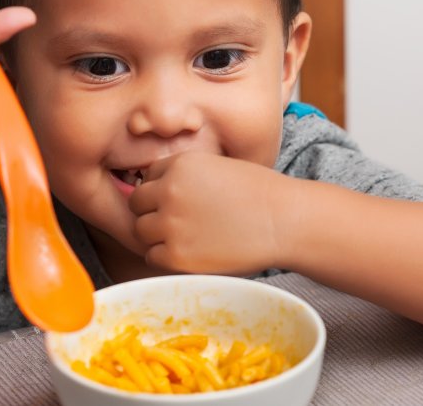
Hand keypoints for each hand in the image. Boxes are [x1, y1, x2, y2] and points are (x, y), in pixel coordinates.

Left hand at [128, 153, 290, 274]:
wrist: (285, 221)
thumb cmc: (260, 194)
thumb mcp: (219, 167)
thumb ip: (187, 176)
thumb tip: (158, 190)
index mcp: (180, 165)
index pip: (148, 177)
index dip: (161, 190)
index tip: (179, 202)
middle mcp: (169, 191)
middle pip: (137, 204)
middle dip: (152, 212)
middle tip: (178, 223)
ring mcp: (170, 223)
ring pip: (141, 231)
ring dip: (157, 236)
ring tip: (186, 238)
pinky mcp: (176, 255)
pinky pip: (153, 257)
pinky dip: (167, 257)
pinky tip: (191, 253)